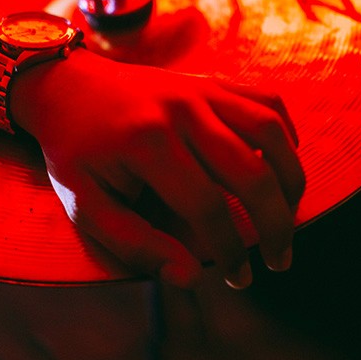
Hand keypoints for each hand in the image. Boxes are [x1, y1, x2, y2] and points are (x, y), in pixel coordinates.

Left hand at [10, 50, 304, 289]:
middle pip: (252, 171)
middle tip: (278, 260)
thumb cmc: (75, 151)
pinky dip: (285, 135)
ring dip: (291, 179)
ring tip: (290, 216)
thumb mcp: (85, 204)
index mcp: (147, 142)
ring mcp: (201, 88)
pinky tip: (281, 168)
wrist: (68, 86)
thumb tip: (191, 279)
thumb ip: (135, 244)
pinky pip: (267, 101)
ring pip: (270, 131)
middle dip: (275, 224)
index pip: (207, 206)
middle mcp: (181, 109)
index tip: (237, 279)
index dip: (230, 250)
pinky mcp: (212, 80)